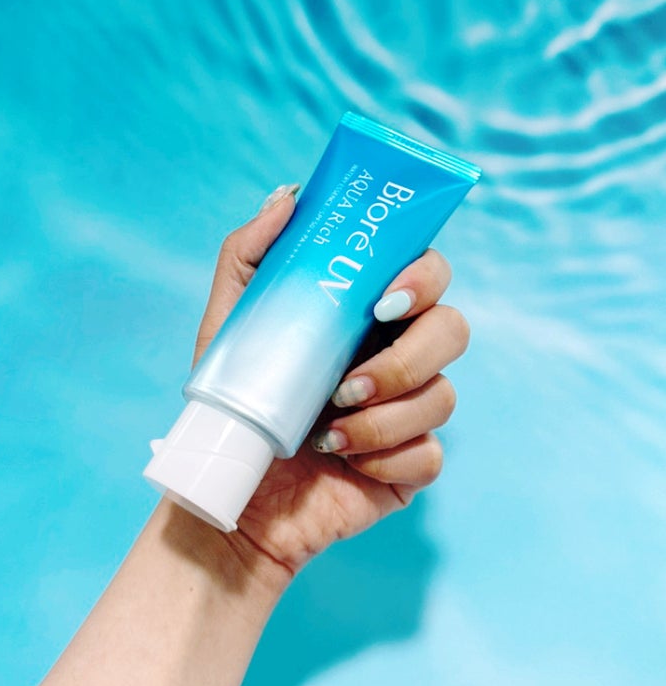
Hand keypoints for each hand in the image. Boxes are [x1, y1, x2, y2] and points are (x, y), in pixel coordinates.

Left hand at [194, 187, 469, 588]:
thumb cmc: (237, 401)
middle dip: (408, 355)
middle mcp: (399, 357)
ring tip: (330, 428)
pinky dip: (387, 459)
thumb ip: (251, 252)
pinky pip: (430, 456)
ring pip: (445, 396)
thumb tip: (290, 194)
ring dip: (385, 414)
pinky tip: (345, 463)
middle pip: (454, 330)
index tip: (385, 297)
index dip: (424, 277)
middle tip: (350, 380)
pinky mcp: (411, 467)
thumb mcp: (230, 321)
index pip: (427, 276)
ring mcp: (410, 413)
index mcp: (368, 317)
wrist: (233, 491)